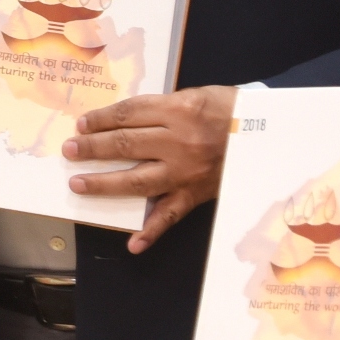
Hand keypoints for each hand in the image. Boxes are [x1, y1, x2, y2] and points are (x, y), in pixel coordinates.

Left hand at [67, 83, 237, 252]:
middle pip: (126, 145)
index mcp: (178, 112)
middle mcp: (180, 143)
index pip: (127, 116)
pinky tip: (132, 243)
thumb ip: (157, 108)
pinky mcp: (197, 195)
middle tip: (69, 151)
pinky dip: (151, 232)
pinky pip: (171, 216)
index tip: (80, 125)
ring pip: (138, 180)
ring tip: (78, 184)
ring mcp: (188, 172)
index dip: (100, 120)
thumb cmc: (227, 110)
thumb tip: (117, 120)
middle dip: (93, 148)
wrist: (270, 134)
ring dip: (105, 184)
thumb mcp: (193, 96)